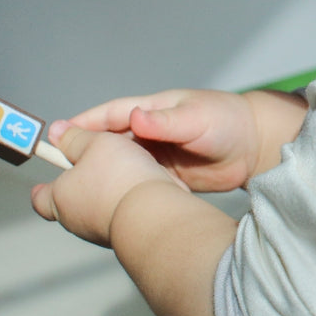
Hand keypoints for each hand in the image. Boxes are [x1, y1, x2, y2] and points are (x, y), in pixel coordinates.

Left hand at [31, 122, 185, 246]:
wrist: (152, 215)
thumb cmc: (120, 179)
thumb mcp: (97, 143)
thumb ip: (76, 138)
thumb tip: (57, 131)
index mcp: (60, 198)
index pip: (40, 197)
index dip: (45, 183)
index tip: (54, 172)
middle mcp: (76, 220)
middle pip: (71, 201)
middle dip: (82, 183)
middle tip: (97, 162)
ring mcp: (101, 231)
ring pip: (99, 208)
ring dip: (108, 192)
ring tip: (128, 171)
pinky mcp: (126, 234)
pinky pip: (123, 214)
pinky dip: (128, 202)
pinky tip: (143, 188)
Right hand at [67, 89, 305, 192]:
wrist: (257, 146)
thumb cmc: (228, 121)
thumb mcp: (197, 117)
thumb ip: (166, 120)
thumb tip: (133, 117)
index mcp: (155, 110)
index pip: (112, 114)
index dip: (85, 122)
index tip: (59, 132)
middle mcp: (153, 131)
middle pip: (111, 141)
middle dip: (86, 151)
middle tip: (57, 166)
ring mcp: (160, 154)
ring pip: (123, 164)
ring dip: (104, 173)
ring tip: (76, 190)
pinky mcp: (170, 176)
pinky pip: (141, 182)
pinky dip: (126, 190)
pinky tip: (111, 205)